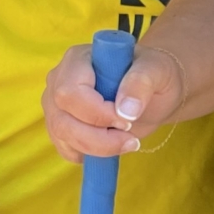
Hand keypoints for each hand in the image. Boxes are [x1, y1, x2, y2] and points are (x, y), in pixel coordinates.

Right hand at [43, 41, 183, 160]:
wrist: (155, 91)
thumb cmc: (153, 73)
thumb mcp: (157, 70)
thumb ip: (141, 83)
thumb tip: (125, 110)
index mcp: (78, 58)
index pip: (70, 92)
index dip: (96, 113)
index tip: (127, 121)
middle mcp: (59, 80)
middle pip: (62, 119)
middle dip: (98, 137)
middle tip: (131, 138)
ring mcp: (56, 104)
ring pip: (62, 136)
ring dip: (97, 148)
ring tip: (129, 142)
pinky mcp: (61, 126)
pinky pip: (66, 148)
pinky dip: (90, 154)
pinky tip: (113, 146)